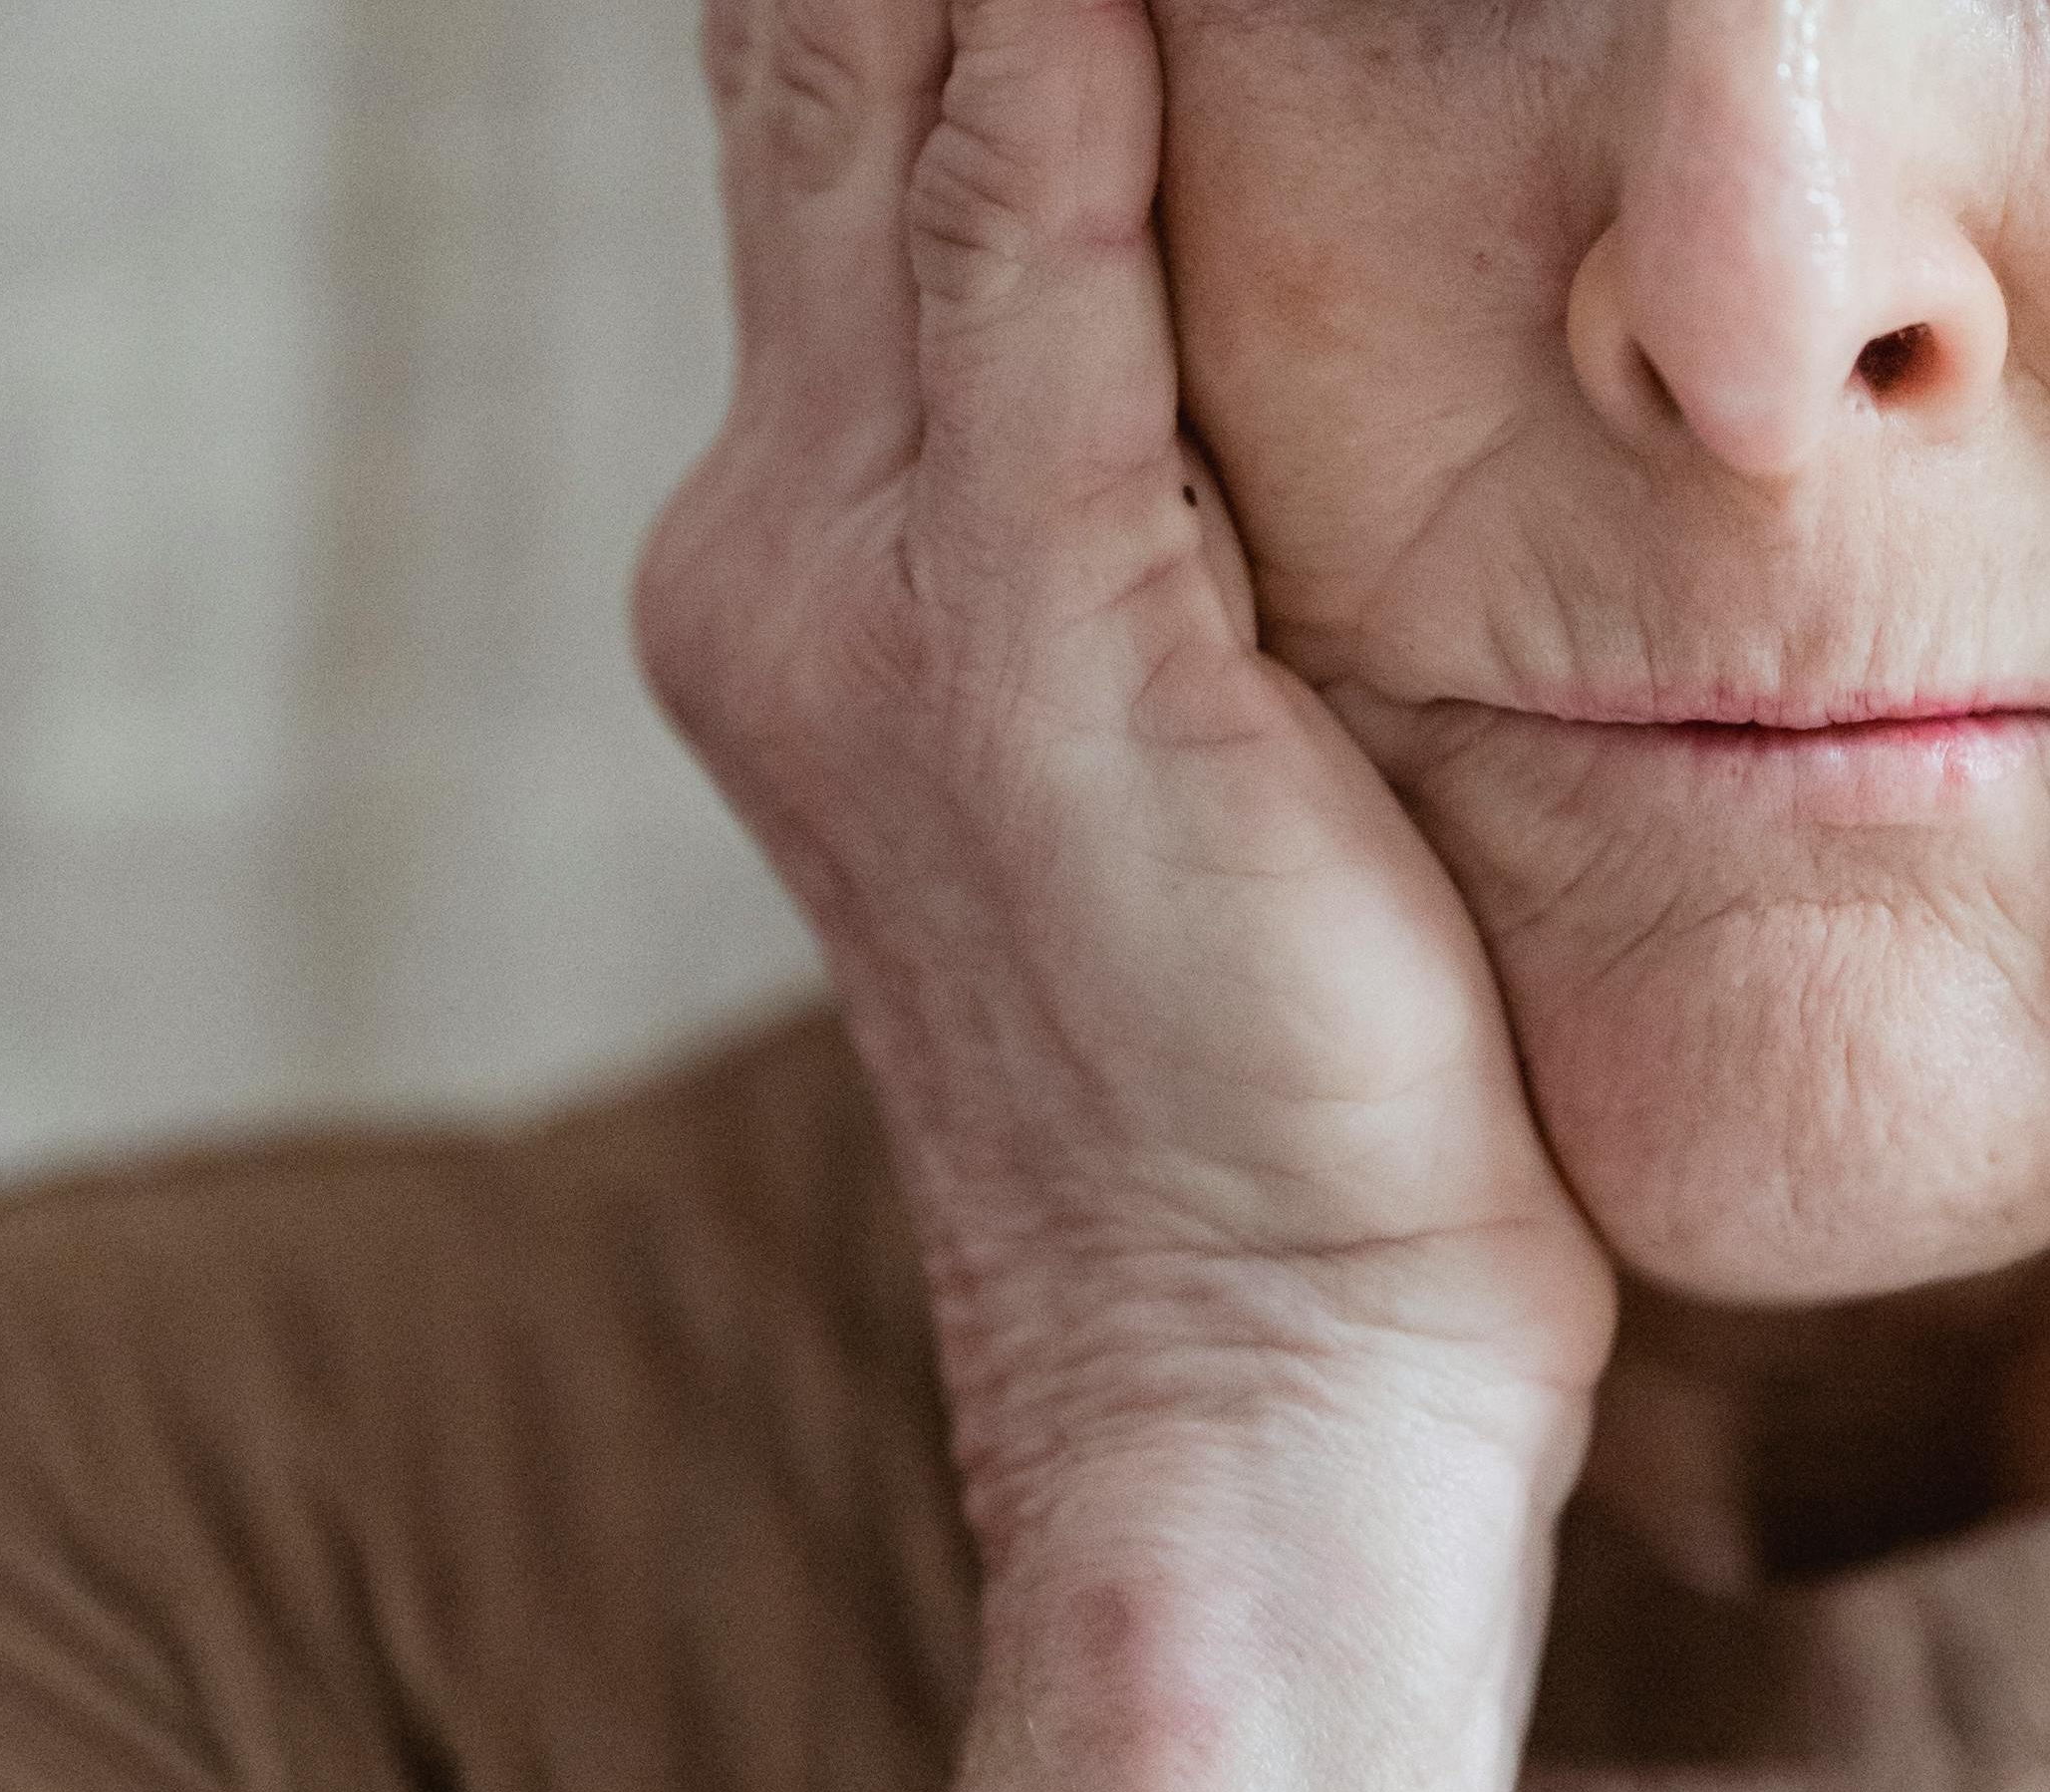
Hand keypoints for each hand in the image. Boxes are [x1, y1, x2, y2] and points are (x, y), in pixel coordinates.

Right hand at [632, 0, 1614, 1559]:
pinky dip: (1073, 72)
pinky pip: (1037, 273)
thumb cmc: (1262, 1105)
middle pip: (816, 81)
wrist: (1253, 1401)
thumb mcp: (1155, 779)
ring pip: (894, 123)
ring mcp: (882, 607)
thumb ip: (1117, 551)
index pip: (839, 152)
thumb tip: (1196, 366)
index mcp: (812, 578)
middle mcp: (787, 556)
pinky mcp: (1038, 664)